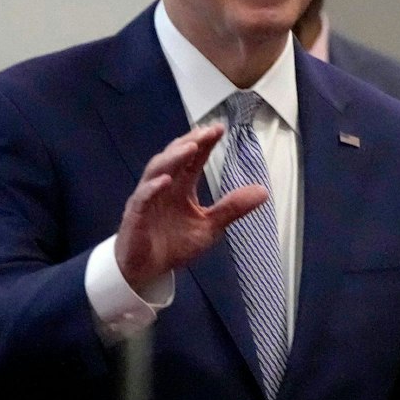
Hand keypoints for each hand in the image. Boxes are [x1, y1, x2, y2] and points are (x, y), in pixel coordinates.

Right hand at [115, 123, 267, 291]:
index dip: (204, 143)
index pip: (193, 160)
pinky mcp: (136, 216)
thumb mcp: (210, 227)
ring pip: (157, 170)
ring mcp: (147, 199)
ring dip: (173, 158)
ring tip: (190, 148)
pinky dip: (153, 188)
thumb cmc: (173, 245)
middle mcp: (163, 187)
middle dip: (190, 143)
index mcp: (180, 187)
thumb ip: (232, 208)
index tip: (219, 129)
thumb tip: (263, 191)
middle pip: (174, 157)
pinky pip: (142, 198)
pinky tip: (165, 180)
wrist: (146, 271)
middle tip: (207, 132)